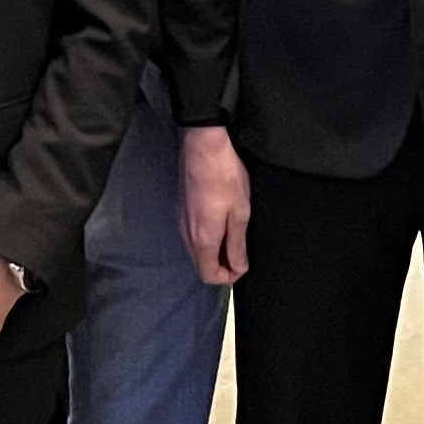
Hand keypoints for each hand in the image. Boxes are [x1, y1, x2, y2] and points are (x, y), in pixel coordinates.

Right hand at [179, 124, 250, 286]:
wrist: (203, 146)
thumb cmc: (224, 177)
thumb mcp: (239, 214)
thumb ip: (237, 245)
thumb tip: (238, 267)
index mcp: (202, 240)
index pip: (209, 275)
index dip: (228, 276)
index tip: (242, 265)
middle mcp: (186, 234)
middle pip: (201, 264)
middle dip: (221, 265)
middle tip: (240, 252)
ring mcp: (181, 220)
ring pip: (196, 249)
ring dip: (214, 250)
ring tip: (233, 234)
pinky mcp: (181, 208)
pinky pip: (192, 233)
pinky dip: (206, 236)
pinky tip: (220, 219)